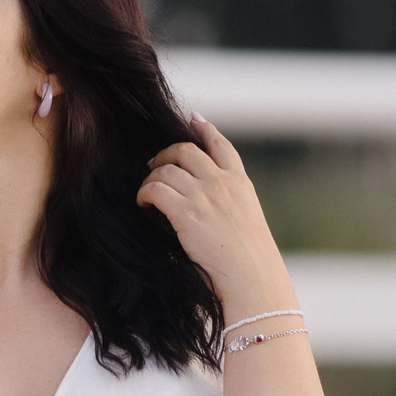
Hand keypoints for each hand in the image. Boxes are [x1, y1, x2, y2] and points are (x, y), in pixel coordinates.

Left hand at [135, 115, 292, 307]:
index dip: (205, 129)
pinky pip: (155, 189)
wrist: (252, 276)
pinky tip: (143, 203)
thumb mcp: (247, 219)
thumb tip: (205, 201)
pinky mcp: (186, 212)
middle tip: (153, 163)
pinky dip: (144, 193)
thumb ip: (229, 202)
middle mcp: (223, 183)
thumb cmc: (250, 259)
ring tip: (147, 190)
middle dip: (166, 153)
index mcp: (241, 183)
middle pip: (186, 150)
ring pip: (166, 168)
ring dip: (152, 176)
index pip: (221, 145)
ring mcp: (205, 195)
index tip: (193, 119)